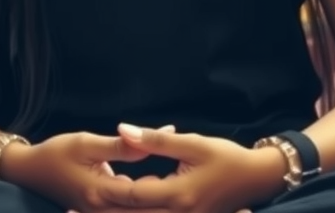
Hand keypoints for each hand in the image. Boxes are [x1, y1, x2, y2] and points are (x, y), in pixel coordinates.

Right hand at [1, 127, 171, 212]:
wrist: (28, 170)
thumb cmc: (57, 152)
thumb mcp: (87, 143)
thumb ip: (120, 146)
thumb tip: (148, 140)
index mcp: (99, 193)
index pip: (138, 196)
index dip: (161, 191)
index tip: (183, 182)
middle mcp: (99, 210)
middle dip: (160, 206)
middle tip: (184, 196)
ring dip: (150, 207)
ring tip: (174, 198)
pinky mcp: (95, 212)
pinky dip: (137, 209)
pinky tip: (153, 199)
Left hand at [94, 124, 287, 212]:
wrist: (257, 180)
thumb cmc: (226, 157)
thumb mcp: (192, 143)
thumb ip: (155, 140)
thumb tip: (122, 129)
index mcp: (178, 196)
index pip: (133, 198)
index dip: (105, 197)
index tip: (77, 199)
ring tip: (86, 212)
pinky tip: (121, 210)